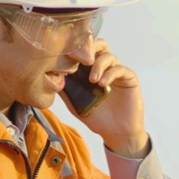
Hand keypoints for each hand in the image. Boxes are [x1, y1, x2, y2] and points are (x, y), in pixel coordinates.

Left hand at [61, 39, 148, 157]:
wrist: (116, 133)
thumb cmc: (97, 118)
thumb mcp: (75, 104)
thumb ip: (65, 90)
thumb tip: (49, 78)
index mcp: (91, 70)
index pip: (85, 50)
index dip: (76, 49)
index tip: (66, 56)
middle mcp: (105, 67)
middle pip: (99, 45)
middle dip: (90, 48)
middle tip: (81, 60)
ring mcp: (117, 71)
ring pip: (108, 55)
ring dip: (98, 65)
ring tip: (92, 80)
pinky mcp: (129, 78)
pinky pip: (120, 69)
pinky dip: (110, 74)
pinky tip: (102, 84)